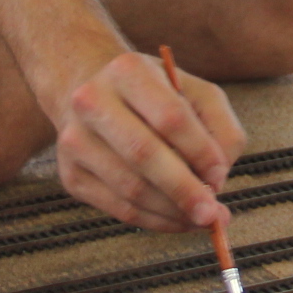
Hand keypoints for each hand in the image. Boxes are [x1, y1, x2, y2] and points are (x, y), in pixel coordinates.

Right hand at [53, 49, 247, 232]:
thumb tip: (217, 177)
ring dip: (172, 211)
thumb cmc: (157, 97)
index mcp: (128, 71)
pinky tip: (177, 220)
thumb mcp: (196, 93)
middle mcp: (92, 101)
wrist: (97, 97)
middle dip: (184, 189)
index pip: (169, 116)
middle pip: (143, 153)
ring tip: (200, 218)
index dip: (199, 151)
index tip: (220, 175)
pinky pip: (118, 208)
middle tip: (212, 213)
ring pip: (130, 188)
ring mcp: (75, 140)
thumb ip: (220, 128)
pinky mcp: (71, 175)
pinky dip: (154, 221)